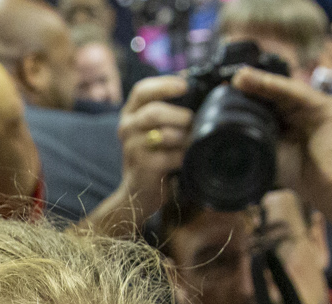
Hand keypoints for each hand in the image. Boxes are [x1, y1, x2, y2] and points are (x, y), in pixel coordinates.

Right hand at [114, 76, 194, 221]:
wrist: (139, 191)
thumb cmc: (154, 154)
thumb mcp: (156, 128)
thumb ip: (170, 110)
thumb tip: (204, 90)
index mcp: (131, 113)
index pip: (142, 90)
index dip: (164, 85)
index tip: (185, 86)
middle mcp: (127, 127)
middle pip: (153, 112)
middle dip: (179, 115)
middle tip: (191, 122)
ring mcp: (132, 148)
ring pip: (163, 134)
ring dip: (182, 137)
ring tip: (189, 141)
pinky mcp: (143, 166)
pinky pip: (169, 156)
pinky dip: (182, 156)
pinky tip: (185, 158)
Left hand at [228, 67, 331, 221]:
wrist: (330, 190)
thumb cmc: (303, 177)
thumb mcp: (273, 154)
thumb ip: (258, 140)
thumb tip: (229, 135)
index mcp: (295, 119)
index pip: (272, 101)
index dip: (252, 95)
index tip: (229, 90)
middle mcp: (308, 110)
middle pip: (278, 92)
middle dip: (254, 84)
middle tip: (232, 79)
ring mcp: (321, 107)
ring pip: (288, 89)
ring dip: (264, 82)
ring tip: (242, 78)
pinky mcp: (331, 108)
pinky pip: (301, 95)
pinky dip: (281, 88)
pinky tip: (263, 83)